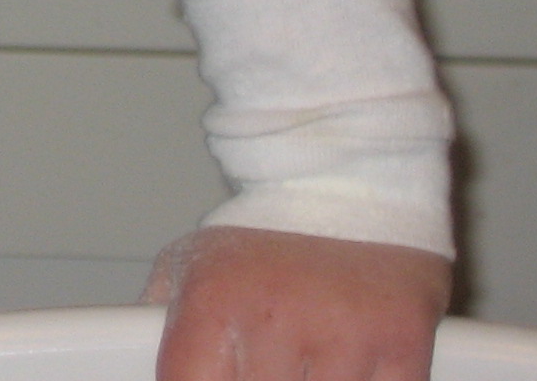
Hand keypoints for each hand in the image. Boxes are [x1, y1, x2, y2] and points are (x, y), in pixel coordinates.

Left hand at [148, 226, 450, 380]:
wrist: (350, 177)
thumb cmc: (264, 230)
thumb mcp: (190, 264)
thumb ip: (163, 323)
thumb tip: (133, 360)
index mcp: (214, 301)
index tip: (207, 378)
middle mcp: (277, 319)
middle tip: (259, 362)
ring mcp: (344, 338)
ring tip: (301, 360)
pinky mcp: (403, 348)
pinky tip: (343, 367)